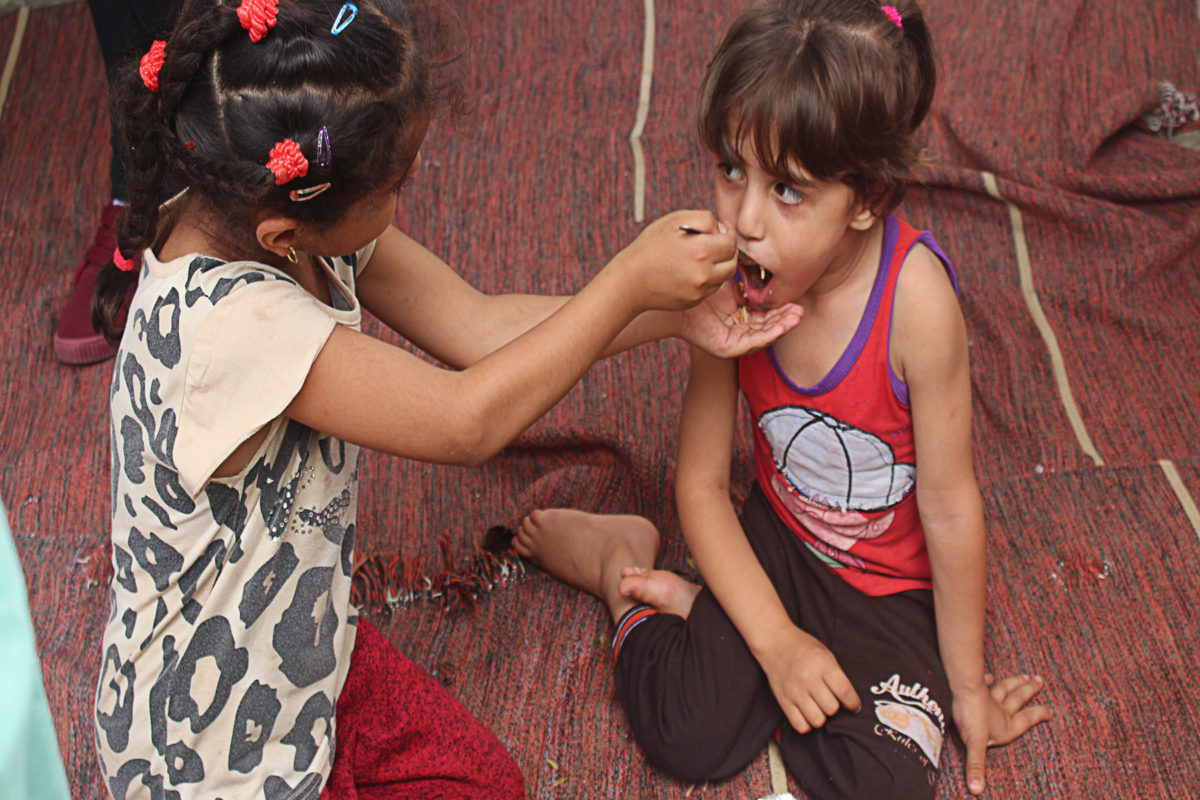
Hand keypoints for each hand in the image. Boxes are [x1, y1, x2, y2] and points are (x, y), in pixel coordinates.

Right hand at [609, 211, 736, 311]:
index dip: (728, 233)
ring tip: (703, 256)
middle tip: (714, 243)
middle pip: (732, 261)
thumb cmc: (650, 247)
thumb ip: (704, 218)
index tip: (720, 230)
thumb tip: (722, 228)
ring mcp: (700, 290)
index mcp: (702, 250)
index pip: (731, 242)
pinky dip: (707, 278)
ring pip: (724, 276)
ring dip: (719, 265)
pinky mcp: (694, 301)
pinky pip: (710, 288)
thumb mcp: (674, 220)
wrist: (630, 281)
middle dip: (726, 250)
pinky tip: (691, 270)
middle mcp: (704, 274)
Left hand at [679, 281, 802, 357]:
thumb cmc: (701, 294)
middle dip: (786, 319)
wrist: (679, 302)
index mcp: (740, 319)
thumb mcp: (731, 287)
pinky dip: (769, 334)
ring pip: (764, 335)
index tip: (795, 301)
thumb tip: (767, 278)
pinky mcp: (728, 349)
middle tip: (800, 310)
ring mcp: (734, 342)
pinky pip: (753, 342)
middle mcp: (739, 332)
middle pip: (768, 327)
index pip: (766, 316)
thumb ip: (749, 286)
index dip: (781, 310)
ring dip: (782, 326)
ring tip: (797, 317)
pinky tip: (782, 326)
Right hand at [756, 625, 860, 732]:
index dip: (853, 703)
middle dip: (835, 707)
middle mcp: (807, 679)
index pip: (844, 692)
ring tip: (819, 707)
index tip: (854, 706)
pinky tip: (808, 713)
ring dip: (822, 716)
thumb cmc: (803, 647)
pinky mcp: (783, 701)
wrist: (775, 642)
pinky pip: (800, 725)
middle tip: (832, 701)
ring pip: (817, 720)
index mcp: (821, 664)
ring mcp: (794, 691)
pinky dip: (808, 724)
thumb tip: (850, 700)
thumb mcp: (825, 653)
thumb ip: (837, 675)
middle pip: (831, 708)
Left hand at [953, 673, 1052, 794]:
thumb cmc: (971, 719)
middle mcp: (1001, 710)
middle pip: (1019, 698)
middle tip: (1040, 681)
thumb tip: (976, 789)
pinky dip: (987, 679)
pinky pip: (984, 682)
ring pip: (1006, 688)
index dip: (1040, 715)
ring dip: (1016, 682)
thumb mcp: (976, 746)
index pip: (1027, 719)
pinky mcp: (976, 687)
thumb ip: (977, 767)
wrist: (962, 692)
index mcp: (1006, 725)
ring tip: (1025, 675)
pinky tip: (990, 675)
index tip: (1051, 711)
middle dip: (1030, 690)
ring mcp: (989, 696)